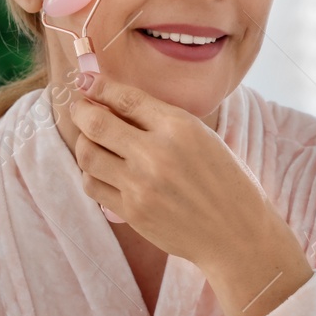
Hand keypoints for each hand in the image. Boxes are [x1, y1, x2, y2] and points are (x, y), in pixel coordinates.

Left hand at [69, 74, 312, 315]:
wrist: (237, 233)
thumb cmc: (227, 182)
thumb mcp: (204, 138)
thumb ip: (164, 121)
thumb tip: (117, 104)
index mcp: (180, 127)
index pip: (125, 98)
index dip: (99, 86)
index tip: (86, 81)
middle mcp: (156, 153)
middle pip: (96, 123)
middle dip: (80, 110)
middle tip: (78, 107)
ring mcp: (140, 185)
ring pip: (87, 155)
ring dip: (83, 143)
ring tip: (91, 141)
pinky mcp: (132, 211)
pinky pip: (93, 185)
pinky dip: (91, 173)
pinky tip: (101, 171)